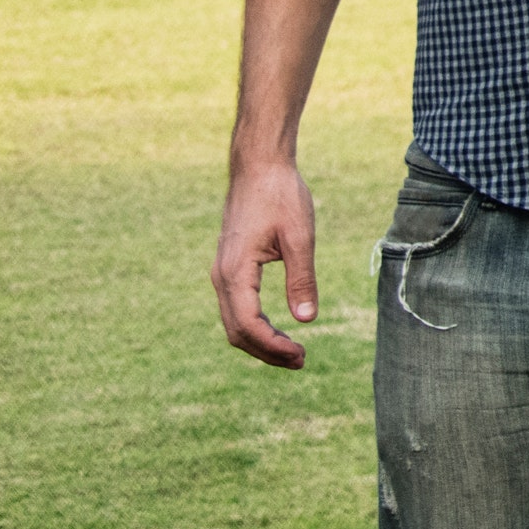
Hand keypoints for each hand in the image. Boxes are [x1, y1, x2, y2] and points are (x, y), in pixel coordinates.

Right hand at [212, 159, 318, 368]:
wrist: (259, 168)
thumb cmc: (281, 196)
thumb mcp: (300, 237)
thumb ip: (302, 279)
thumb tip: (307, 320)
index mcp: (235, 272)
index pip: (248, 325)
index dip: (273, 346)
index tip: (302, 356)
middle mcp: (221, 277)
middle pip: (237, 331)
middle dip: (267, 351)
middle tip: (301, 360)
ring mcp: (223, 272)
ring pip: (234, 321)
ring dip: (260, 341)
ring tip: (293, 352)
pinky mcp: (230, 267)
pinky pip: (236, 307)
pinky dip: (254, 324)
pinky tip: (277, 329)